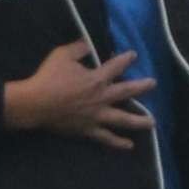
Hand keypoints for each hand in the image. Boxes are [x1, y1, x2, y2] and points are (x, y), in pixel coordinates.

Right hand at [4, 41, 155, 150]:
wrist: (35, 103)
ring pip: (124, 120)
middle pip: (127, 92)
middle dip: (142, 86)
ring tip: (152, 123)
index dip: (126, 59)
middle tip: (153, 84)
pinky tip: (129, 146)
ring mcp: (97, 116)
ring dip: (140, 121)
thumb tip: (88, 42)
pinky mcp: (88, 129)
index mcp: (97, 79)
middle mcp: (102, 97)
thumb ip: (78, 48)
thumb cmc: (48, 77)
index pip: (116, 66)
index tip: (133, 55)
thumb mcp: (62, 55)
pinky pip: (106, 138)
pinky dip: (118, 143)